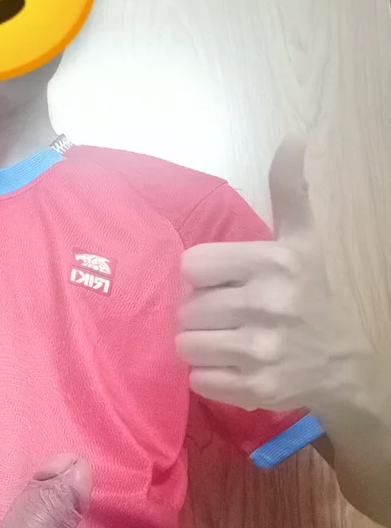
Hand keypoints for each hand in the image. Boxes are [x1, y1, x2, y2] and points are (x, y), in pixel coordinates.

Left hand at [177, 138, 363, 411]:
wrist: (341, 362)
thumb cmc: (309, 294)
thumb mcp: (303, 241)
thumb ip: (289, 192)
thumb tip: (293, 138)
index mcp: (274, 262)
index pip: (192, 266)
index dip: (202, 276)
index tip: (224, 282)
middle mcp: (269, 305)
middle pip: (186, 308)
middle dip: (199, 313)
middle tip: (226, 316)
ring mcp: (262, 351)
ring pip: (186, 344)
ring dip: (199, 345)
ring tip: (226, 341)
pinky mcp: (256, 390)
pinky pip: (198, 380)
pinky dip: (208, 376)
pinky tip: (233, 367)